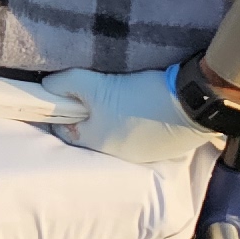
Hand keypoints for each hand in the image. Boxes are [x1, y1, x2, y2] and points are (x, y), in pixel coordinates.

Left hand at [36, 63, 219, 165]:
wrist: (194, 102)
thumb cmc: (142, 95)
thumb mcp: (98, 84)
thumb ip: (66, 83)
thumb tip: (45, 86)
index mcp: (97, 143)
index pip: (64, 129)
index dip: (62, 109)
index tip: (65, 92)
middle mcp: (117, 155)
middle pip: (90, 132)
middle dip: (87, 113)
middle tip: (91, 90)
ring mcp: (141, 154)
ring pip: (114, 134)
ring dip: (110, 118)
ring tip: (117, 95)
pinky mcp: (161, 148)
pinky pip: (137, 135)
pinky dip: (133, 122)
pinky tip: (139, 105)